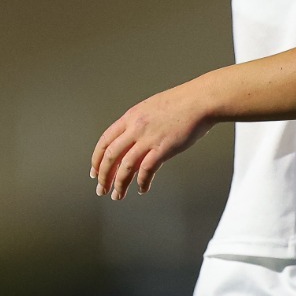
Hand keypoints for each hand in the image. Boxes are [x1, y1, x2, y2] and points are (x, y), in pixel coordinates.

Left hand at [91, 81, 216, 199]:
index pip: (105, 141)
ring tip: (118, 195)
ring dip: (119, 184)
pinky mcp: (163, 148)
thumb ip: (140, 124)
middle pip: (110, 156)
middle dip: (103, 176)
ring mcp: (149, 138)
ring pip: (125, 167)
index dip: (97, 159)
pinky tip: (142, 188)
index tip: (95, 171)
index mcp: (130, 117)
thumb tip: (133, 142)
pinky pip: (147, 170)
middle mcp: (135, 128)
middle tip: (102, 189)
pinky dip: (142, 182)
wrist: (201, 100)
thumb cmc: (183, 102)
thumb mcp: (151, 108)